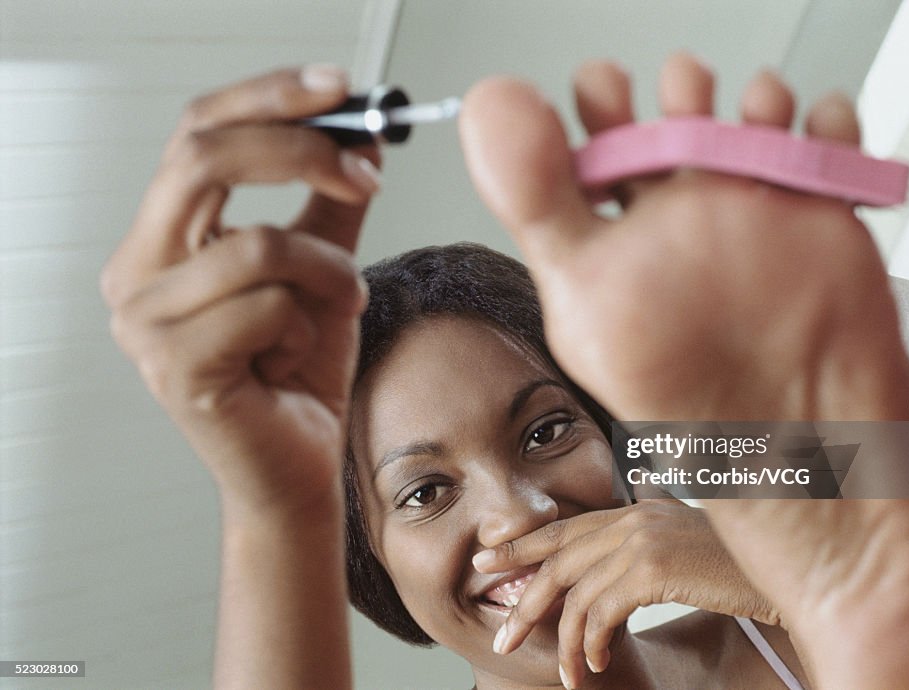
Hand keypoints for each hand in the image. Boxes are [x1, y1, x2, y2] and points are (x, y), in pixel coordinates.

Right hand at [101, 66, 379, 519]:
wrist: (298, 466)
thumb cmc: (300, 373)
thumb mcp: (324, 269)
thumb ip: (333, 203)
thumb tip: (364, 135)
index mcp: (162, 237)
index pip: (197, 132)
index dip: (269, 98)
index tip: (340, 88)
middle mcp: (136, 272)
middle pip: (204, 158)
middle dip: (302, 153)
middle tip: (366, 175)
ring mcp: (145, 322)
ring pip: (257, 244)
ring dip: (327, 272)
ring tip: (341, 304)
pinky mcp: (175, 367)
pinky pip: (266, 307)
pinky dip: (307, 325)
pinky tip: (297, 357)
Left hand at [460, 53, 908, 423]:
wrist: (788, 433)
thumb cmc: (677, 386)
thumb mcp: (580, 288)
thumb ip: (529, 195)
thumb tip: (487, 101)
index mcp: (619, 226)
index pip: (601, 139)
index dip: (600, 104)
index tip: (605, 94)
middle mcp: (681, 211)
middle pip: (677, 111)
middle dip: (682, 89)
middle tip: (683, 104)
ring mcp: (750, 206)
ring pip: (752, 111)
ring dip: (756, 97)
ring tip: (755, 118)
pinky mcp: (816, 209)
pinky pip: (825, 135)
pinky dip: (826, 119)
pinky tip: (812, 131)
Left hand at [476, 500, 778, 687]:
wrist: (791, 568)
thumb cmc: (739, 564)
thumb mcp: (684, 543)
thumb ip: (644, 543)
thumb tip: (612, 569)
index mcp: (634, 510)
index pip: (564, 527)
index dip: (521, 545)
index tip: (487, 561)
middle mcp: (632, 518)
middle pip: (557, 559)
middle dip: (523, 600)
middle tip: (501, 635)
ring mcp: (641, 540)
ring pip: (575, 594)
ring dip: (563, 642)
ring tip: (563, 675)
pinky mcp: (653, 569)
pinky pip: (600, 612)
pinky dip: (590, 645)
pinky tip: (595, 666)